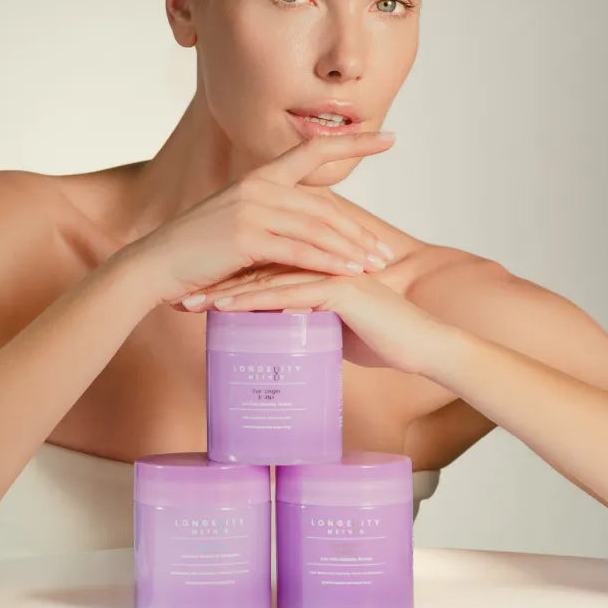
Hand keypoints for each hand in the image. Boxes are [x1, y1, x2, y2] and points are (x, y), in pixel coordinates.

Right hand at [128, 131, 397, 306]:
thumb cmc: (195, 255)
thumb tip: (301, 235)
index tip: (389, 138)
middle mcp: (257, 186)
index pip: (313, 150)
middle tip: (385, 252)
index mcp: (258, 178)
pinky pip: (300, 249)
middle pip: (324, 204)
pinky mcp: (246, 235)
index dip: (353, 143)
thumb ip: (268, 222)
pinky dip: (328, 263)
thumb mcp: (235, 226)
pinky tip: (348, 274)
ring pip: (317, 227)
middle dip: (359, 230)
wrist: (152, 266)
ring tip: (375, 267)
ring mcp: (251, 208)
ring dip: (350, 250)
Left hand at [176, 266, 450, 374]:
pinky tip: (227, 309)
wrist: (425, 349)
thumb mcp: (336, 327)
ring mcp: (331, 270)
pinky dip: (255, 301)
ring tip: (193, 303)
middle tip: (182, 292)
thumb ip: (310, 321)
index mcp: (320, 262)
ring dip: (227, 290)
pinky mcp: (340, 289)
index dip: (229, 275)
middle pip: (259, 264)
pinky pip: (288, 293)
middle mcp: (322, 258)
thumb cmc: (384, 340)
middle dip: (218, 279)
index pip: (266, 263)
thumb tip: (283, 335)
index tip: (195, 288)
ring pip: (267, 276)